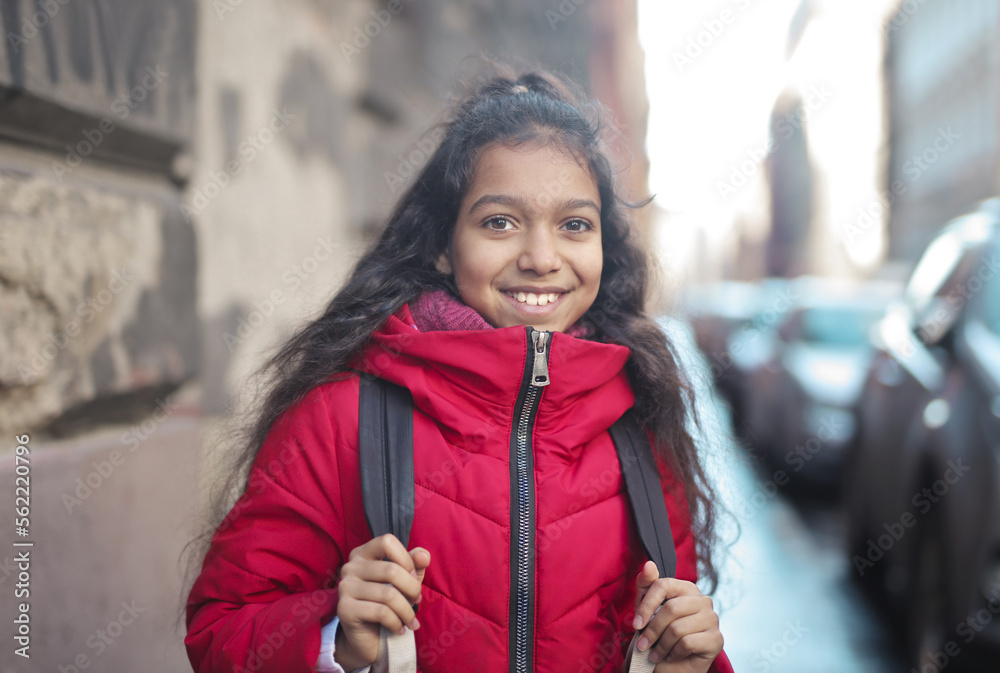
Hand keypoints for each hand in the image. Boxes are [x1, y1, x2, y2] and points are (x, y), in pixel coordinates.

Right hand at [334, 534, 430, 670]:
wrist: (368, 638)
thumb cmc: (387, 604)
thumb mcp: (404, 581)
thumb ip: (414, 565)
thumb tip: (424, 555)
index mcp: (362, 554)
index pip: (387, 542)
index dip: (406, 559)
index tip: (413, 577)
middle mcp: (350, 567)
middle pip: (391, 570)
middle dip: (412, 589)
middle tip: (417, 601)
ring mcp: (345, 587)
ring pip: (388, 594)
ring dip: (407, 611)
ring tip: (410, 620)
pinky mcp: (345, 609)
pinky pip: (381, 612)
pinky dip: (396, 622)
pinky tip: (399, 629)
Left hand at [631, 561, 722, 672]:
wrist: (673, 665)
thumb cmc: (660, 634)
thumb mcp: (647, 609)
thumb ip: (646, 585)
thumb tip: (649, 564)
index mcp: (687, 588)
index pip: (663, 585)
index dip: (646, 605)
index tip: (636, 624)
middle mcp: (703, 600)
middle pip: (671, 608)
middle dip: (652, 630)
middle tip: (642, 645)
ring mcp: (712, 619)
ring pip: (677, 628)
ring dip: (661, 645)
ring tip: (655, 653)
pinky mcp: (716, 639)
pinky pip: (687, 643)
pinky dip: (674, 653)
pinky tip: (671, 656)